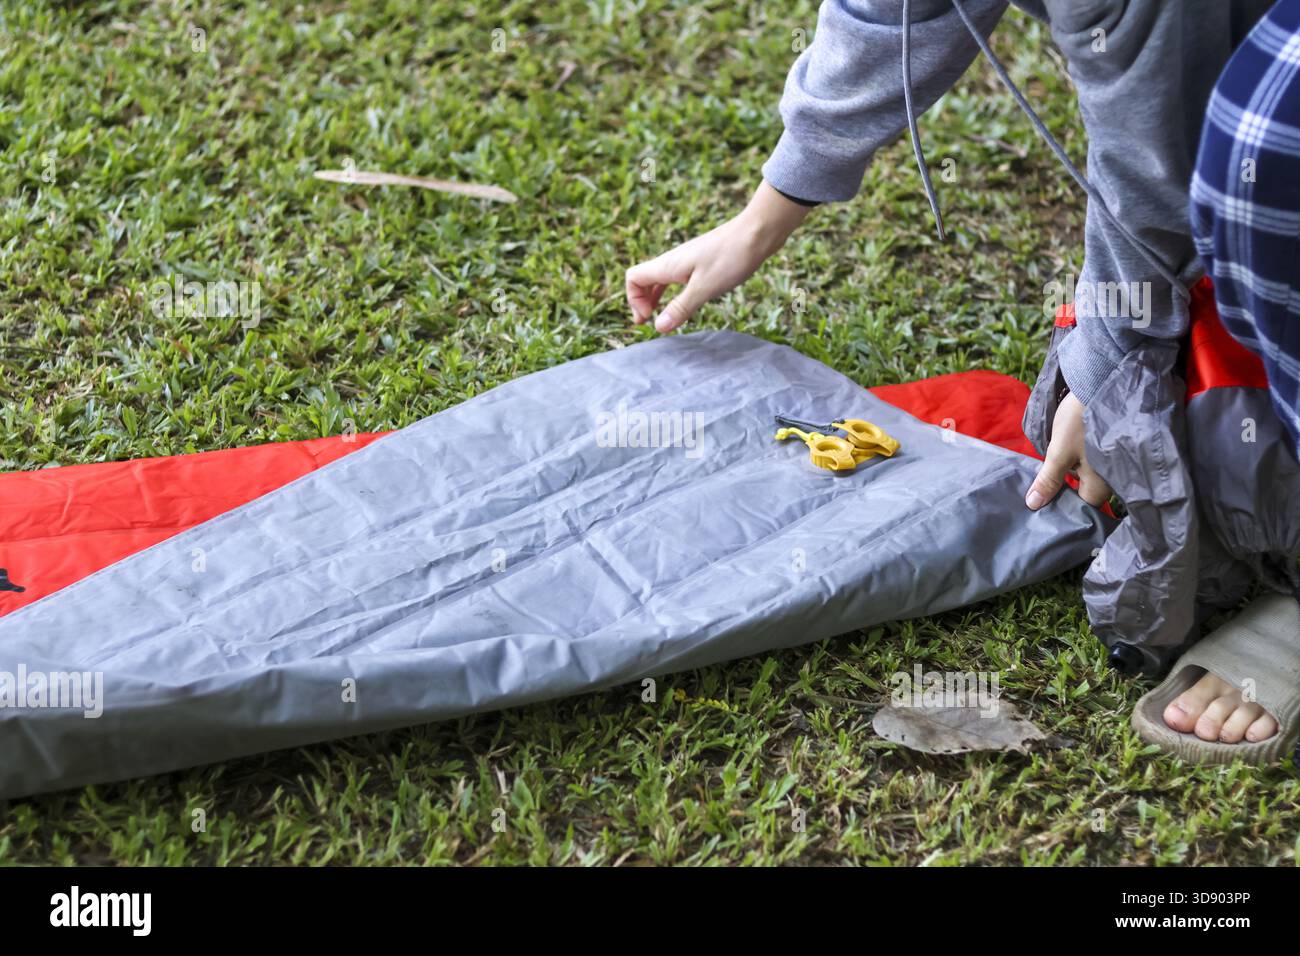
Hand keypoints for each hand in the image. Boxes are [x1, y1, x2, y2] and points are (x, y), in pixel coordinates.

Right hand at [626, 181, 810, 332]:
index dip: (634, 300)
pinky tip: (686, 301)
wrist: (757, 233)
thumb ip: (680, 308)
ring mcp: (687, 260)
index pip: (633, 278)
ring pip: (661, 279)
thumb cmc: (731, 257)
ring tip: (662, 316)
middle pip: (644, 279)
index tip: (649, 317)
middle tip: (648, 322)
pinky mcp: (701, 262)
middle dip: (641, 301)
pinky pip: (677, 278)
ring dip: (656, 297)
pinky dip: (674, 292)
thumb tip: (658, 327)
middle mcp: (673, 261)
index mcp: (668, 265)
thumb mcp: (704, 288)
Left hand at [1025, 392, 1112, 509]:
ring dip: (1069, 474)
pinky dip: (1076, 462)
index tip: (1042, 504)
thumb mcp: (1059, 451)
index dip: (1063, 507)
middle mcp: (1111, 478)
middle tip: (1037, 490)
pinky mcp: (1108, 446)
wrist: (1103, 383)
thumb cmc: (1081, 420)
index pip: (1083, 507)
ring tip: (1044, 474)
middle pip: (1085, 492)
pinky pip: (1091, 462)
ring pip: (1087, 476)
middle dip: (1063, 490)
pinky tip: (1060, 457)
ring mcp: (1111, 462)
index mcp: (1101, 484)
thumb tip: (1033, 505)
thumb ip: (1048, 479)